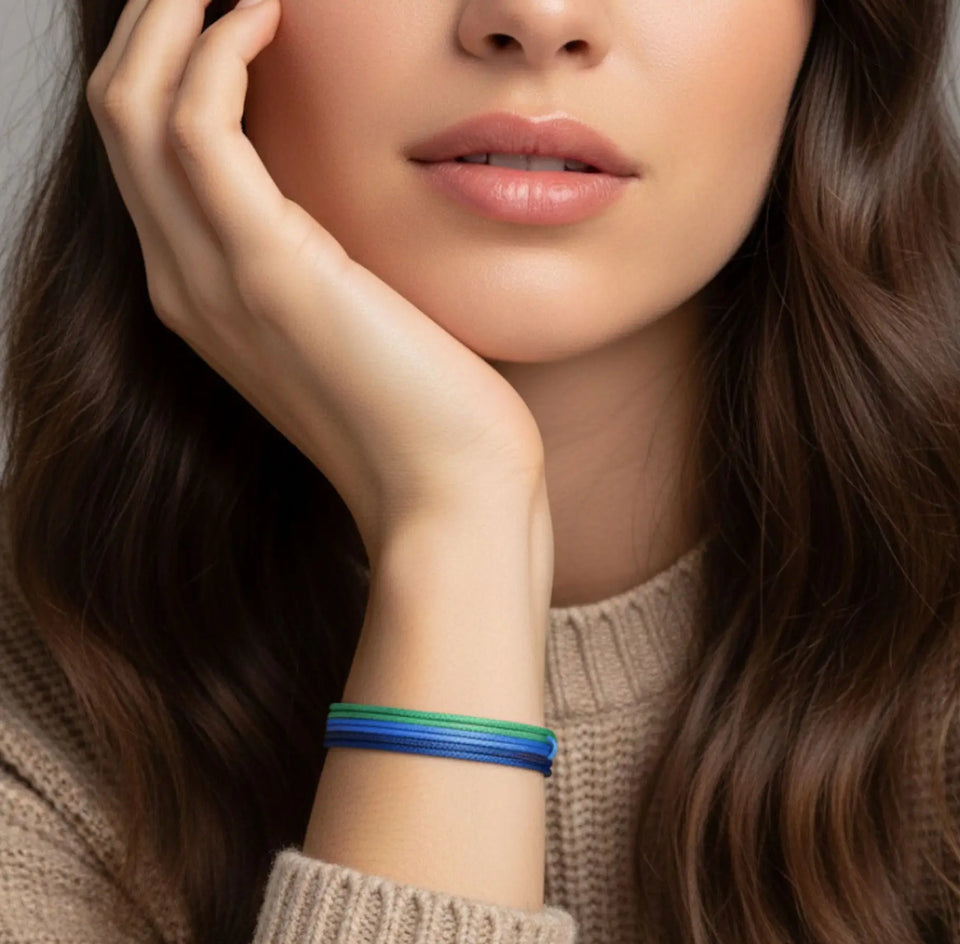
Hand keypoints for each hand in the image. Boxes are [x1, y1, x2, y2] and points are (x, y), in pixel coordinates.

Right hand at [85, 0, 546, 559]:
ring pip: (134, 107)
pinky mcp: (266, 271)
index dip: (168, 59)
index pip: (146, 150)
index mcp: (206, 295)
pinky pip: (199, 127)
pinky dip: (218, 51)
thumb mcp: (356, 315)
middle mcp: (187, 284)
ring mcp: (213, 280)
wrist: (451, 491)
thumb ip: (319, 252)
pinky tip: (269, 12)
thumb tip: (337, 189)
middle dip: (153, 18)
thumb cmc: (427, 409)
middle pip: (119, 114)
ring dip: (172, 14)